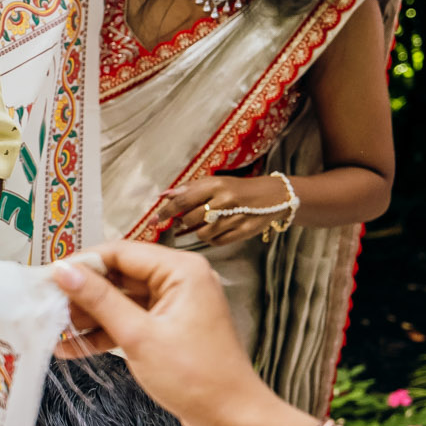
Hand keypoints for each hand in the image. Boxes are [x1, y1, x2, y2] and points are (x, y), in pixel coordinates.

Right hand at [49, 242, 301, 425]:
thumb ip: (99, 300)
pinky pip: (130, 321)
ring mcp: (175, 305)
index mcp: (181, 270)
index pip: (120, 252)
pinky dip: (105, 333)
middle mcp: (180, 280)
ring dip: (90, 316)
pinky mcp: (169, 329)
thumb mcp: (138, 336)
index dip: (82, 264)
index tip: (48, 279)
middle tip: (48, 307)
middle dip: (83, 293)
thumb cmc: (193, 376)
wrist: (231, 418)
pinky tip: (73, 348)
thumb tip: (63, 271)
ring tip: (55, 331)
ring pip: (121, 300)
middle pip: (119, 275)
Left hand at [148, 175, 292, 246]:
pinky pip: (216, 242)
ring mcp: (235, 218)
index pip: (182, 201)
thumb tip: (164, 195)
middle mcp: (225, 201)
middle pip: (189, 219)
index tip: (153, 221)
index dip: (165, 212)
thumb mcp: (215, 182)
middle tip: (188, 219)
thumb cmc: (238, 188)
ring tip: (208, 222)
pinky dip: (212, 238)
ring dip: (198, 231)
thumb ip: (189, 189)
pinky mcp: (243, 232)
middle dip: (184, 222)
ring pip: (201, 234)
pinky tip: (220, 229)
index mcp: (216, 185)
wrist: (273, 196)